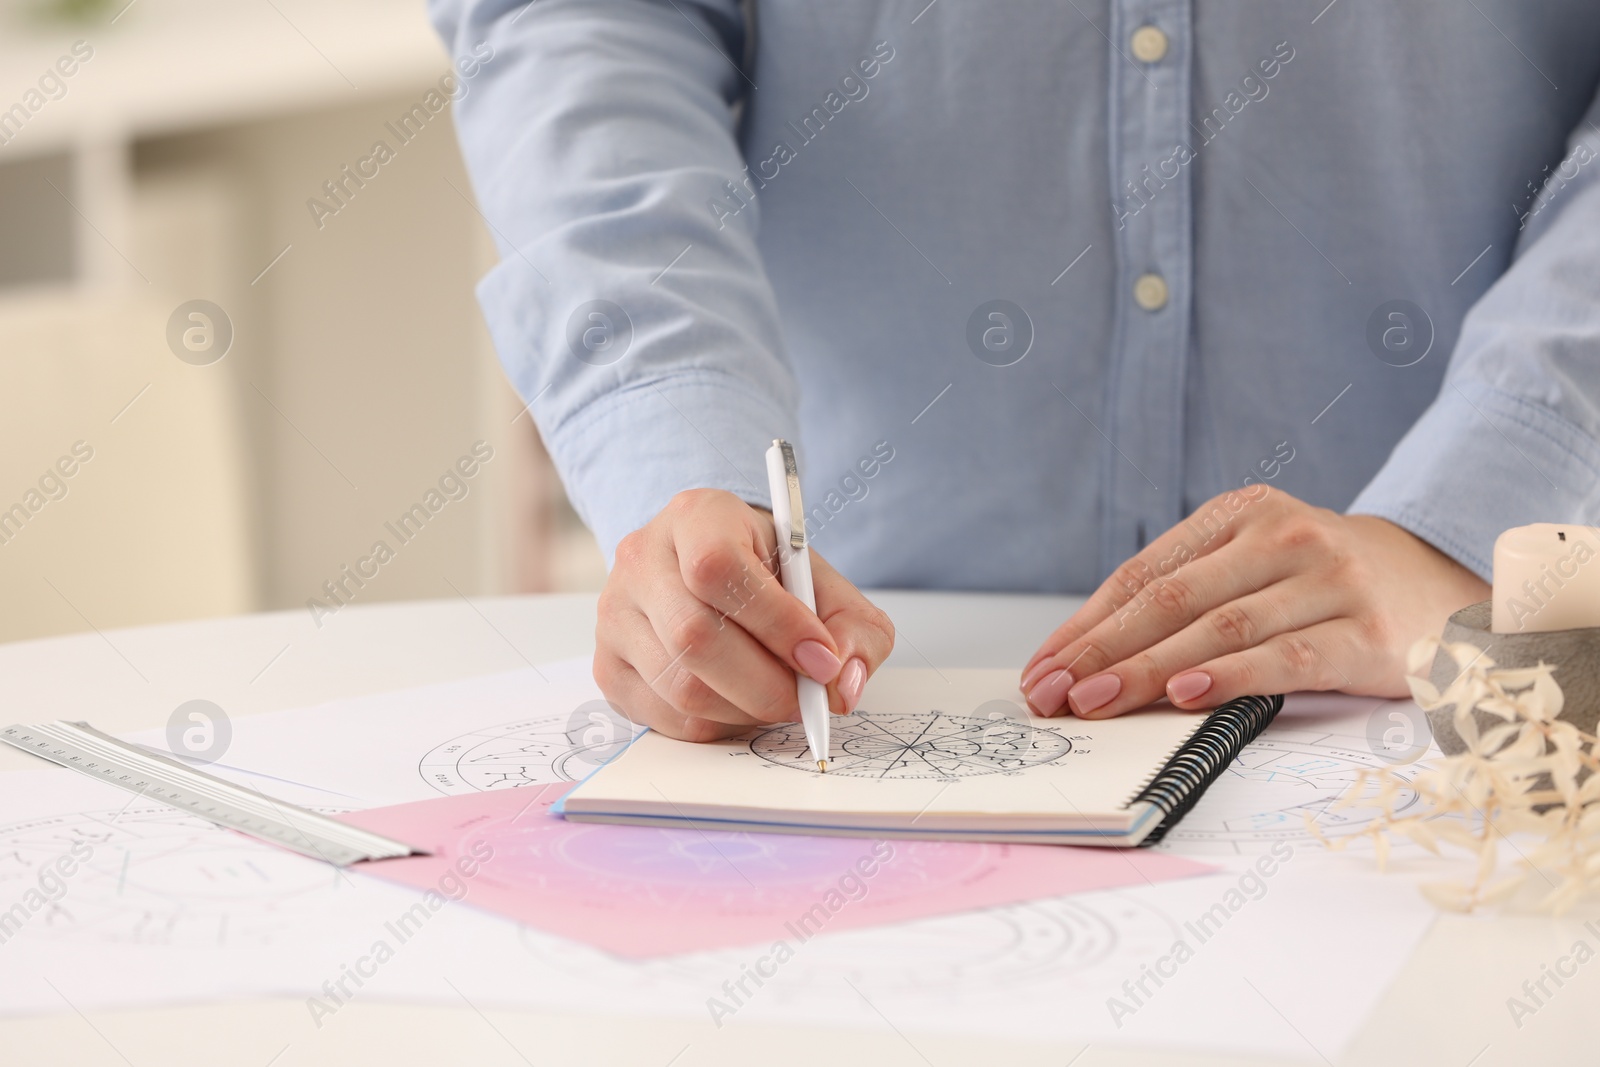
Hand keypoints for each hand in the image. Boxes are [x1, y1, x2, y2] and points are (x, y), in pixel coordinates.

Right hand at [594, 489, 894, 740]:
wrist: (711, 569)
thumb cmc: (770, 574)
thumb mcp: (824, 583)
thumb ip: (854, 630)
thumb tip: (843, 686)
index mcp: (696, 517)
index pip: (719, 570)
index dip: (777, 623)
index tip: (824, 660)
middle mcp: (641, 559)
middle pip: (695, 637)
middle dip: (767, 684)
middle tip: (808, 698)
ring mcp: (615, 614)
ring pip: (681, 687)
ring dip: (745, 710)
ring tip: (775, 697)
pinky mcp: (608, 665)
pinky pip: (666, 716)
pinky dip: (716, 724)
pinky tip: (739, 702)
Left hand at [1019, 488, 1489, 717]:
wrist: (1441, 586)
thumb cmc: (1322, 585)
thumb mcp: (1254, 568)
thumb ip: (1185, 600)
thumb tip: (1087, 661)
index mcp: (1240, 514)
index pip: (1144, 574)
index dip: (1085, 625)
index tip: (1041, 669)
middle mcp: (1282, 537)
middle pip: (1171, 600)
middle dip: (1101, 652)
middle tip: (1053, 694)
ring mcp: (1329, 580)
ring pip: (1219, 629)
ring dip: (1148, 671)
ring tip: (1098, 701)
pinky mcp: (1365, 632)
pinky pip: (1284, 658)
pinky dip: (1229, 678)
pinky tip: (1185, 696)